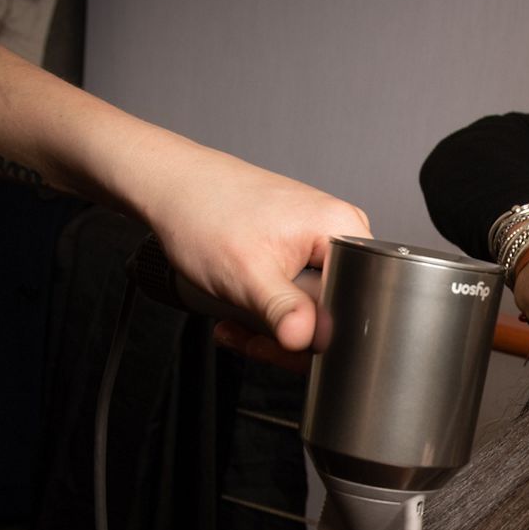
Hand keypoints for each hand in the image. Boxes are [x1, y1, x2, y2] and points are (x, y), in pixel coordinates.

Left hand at [124, 139, 370, 352]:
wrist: (172, 186)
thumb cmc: (204, 212)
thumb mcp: (246, 274)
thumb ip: (283, 310)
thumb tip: (307, 339)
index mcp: (342, 230)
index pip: (355, 305)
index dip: (322, 336)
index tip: (283, 343)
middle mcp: (338, 233)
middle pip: (334, 312)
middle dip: (290, 335)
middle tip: (254, 339)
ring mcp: (318, 241)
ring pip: (312, 310)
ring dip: (273, 327)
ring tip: (237, 322)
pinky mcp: (299, 249)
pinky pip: (296, 297)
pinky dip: (267, 311)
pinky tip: (239, 312)